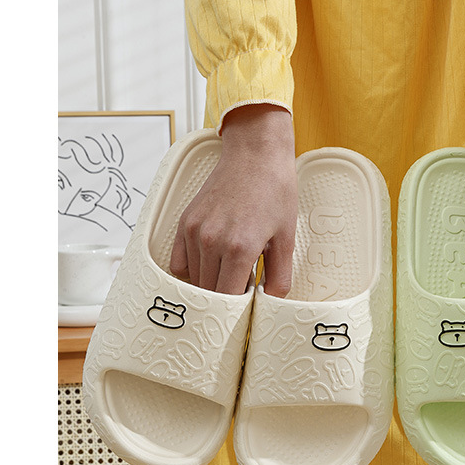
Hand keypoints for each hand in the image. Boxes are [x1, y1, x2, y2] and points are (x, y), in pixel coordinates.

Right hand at [170, 104, 297, 295]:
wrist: (256, 154)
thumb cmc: (275, 191)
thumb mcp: (286, 237)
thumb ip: (279, 276)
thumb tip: (272, 302)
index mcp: (240, 248)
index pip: (228, 299)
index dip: (236, 310)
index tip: (244, 311)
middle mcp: (212, 242)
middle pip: (209, 292)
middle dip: (224, 299)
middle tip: (241, 293)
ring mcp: (195, 232)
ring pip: (193, 279)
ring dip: (209, 284)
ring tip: (231, 273)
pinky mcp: (184, 222)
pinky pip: (178, 262)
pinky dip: (192, 270)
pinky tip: (211, 264)